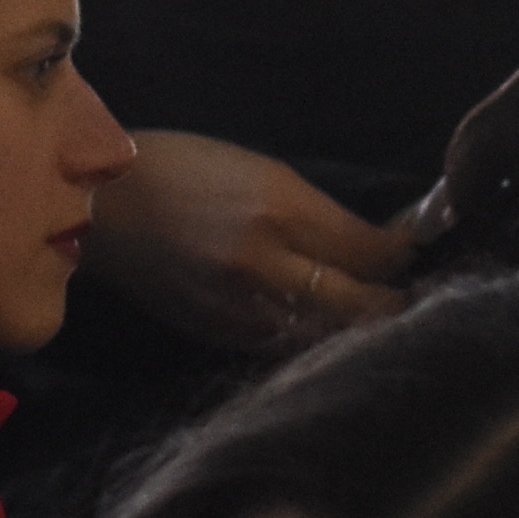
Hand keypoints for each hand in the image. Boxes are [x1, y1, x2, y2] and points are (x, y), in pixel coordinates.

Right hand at [82, 129, 413, 353]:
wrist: (96, 207)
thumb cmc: (182, 171)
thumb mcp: (261, 173)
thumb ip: (322, 215)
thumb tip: (383, 245)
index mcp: (276, 212)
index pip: (369, 252)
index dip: (405, 257)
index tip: (422, 251)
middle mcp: (262, 266)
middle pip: (360, 306)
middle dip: (397, 303)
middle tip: (420, 297)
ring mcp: (239, 309)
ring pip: (327, 336)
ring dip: (361, 329)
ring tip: (385, 317)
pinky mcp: (219, 336)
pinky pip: (286, 346)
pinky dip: (316, 339)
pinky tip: (330, 329)